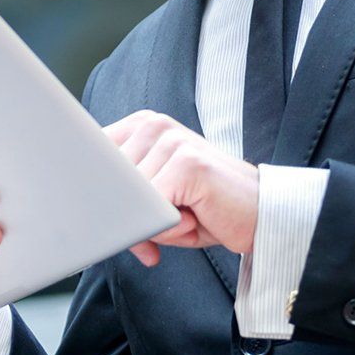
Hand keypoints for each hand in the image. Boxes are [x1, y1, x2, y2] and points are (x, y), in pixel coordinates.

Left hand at [107, 110, 257, 266]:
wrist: (262, 214)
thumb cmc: (206, 210)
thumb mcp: (157, 208)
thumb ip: (124, 209)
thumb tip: (93, 223)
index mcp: (141, 126)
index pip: (93, 160)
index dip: (97, 194)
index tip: (100, 217)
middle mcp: (154, 125)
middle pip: (109, 183)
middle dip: (129, 219)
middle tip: (164, 227)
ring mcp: (171, 141)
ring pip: (131, 200)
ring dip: (156, 225)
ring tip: (187, 216)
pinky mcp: (187, 162)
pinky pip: (154, 211)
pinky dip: (170, 229)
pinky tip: (196, 217)